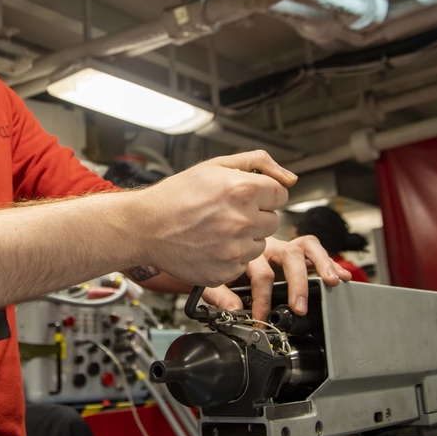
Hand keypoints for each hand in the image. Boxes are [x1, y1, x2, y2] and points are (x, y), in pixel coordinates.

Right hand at [136, 150, 294, 287]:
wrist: (146, 226)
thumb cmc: (178, 195)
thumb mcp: (216, 165)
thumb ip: (259, 163)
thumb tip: (290, 178)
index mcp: (243, 189)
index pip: (281, 194)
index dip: (263, 194)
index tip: (245, 196)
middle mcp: (243, 221)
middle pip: (273, 220)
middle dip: (255, 216)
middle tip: (225, 213)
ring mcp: (234, 250)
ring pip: (260, 244)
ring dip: (245, 237)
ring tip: (216, 229)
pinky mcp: (225, 271)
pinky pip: (243, 264)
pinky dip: (231, 256)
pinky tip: (210, 245)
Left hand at [201, 235, 352, 320]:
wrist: (219, 240)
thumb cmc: (220, 261)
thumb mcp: (213, 277)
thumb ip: (220, 294)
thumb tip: (233, 309)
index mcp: (249, 252)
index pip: (262, 275)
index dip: (263, 300)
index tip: (264, 319)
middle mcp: (270, 246)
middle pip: (289, 257)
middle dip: (297, 284)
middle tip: (300, 306)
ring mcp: (284, 246)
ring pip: (306, 247)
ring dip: (321, 264)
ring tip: (332, 281)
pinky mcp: (296, 249)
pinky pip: (314, 250)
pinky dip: (330, 262)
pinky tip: (341, 275)